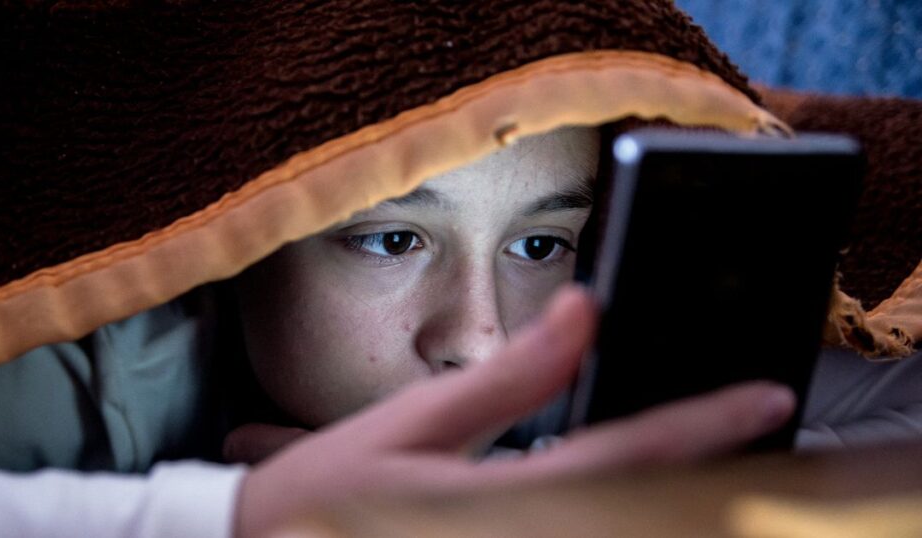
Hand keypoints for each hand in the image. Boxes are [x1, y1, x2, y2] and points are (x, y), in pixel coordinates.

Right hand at [233, 285, 795, 536]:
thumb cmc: (332, 493)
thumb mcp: (413, 426)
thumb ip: (508, 377)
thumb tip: (584, 310)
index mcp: (503, 499)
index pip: (626, 457)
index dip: (704, 426)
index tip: (767, 395)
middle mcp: (525, 532)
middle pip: (647, 504)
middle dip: (713, 464)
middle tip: (760, 418)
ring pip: (626, 520)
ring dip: (681, 487)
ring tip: (717, 442)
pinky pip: (585, 523)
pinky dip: (625, 499)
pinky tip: (638, 474)